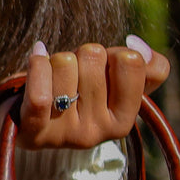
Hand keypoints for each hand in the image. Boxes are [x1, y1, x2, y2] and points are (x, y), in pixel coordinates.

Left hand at [15, 36, 170, 148]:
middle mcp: (96, 133)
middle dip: (81, 55)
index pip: (131, 61)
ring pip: (65, 62)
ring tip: (54, 79)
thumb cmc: (80, 96)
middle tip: (73, 75)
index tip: (102, 68)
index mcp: (123, 122)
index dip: (114, 52)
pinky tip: (38, 57)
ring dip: (56, 60)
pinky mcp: (34, 130)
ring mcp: (64, 134)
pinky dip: (37, 64)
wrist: (30, 121)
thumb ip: (149, 67)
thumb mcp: (119, 86)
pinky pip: (40, 92)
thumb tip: (134, 45)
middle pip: (94, 56)